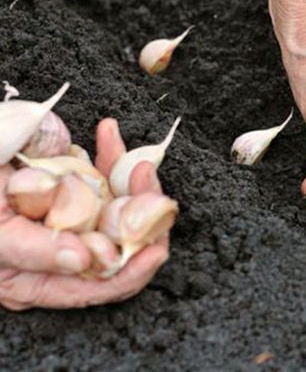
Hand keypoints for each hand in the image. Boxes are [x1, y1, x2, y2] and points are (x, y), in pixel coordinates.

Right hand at [0, 119, 168, 309]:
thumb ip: (35, 250)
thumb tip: (85, 261)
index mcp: (41, 279)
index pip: (101, 286)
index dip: (134, 271)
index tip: (157, 248)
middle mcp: (64, 251)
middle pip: (121, 241)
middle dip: (142, 211)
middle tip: (146, 181)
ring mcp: (71, 216)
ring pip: (120, 205)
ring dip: (131, 179)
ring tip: (133, 158)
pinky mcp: (70, 186)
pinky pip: (102, 174)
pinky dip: (108, 154)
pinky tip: (107, 132)